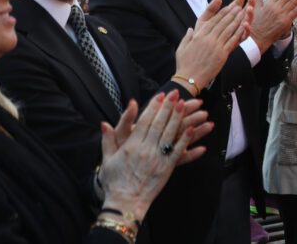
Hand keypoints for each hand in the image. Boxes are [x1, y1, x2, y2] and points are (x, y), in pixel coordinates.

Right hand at [98, 91, 204, 219]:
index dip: (154, 107)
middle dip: (168, 107)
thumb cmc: (114, 182)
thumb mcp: (107, 159)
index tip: (161, 95)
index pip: (144, 122)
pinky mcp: (167, 168)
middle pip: (159, 124)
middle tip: (177, 94)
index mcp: (131, 146)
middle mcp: (145, 150)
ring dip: (179, 118)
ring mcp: (157, 158)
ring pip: (170, 134)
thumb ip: (107, 139)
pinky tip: (193, 129)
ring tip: (186, 105)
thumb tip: (104, 123)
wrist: (125, 202)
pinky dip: (186, 140)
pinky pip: (178, 151)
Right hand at [173, 0, 250, 91]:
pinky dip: (238, 33)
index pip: (213, 21)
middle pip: (222, 23)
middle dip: (231, 14)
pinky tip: (243, 27)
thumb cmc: (184, 64)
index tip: (228, 7)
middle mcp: (208, 39)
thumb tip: (191, 29)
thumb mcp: (182, 48)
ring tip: (243, 13)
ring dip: (236, 20)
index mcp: (199, 36)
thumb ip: (187, 37)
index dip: (222, 13)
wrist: (189, 78)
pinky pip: (232, 41)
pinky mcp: (222, 55)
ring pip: (228, 30)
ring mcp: (216, 46)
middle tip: (238, 6)